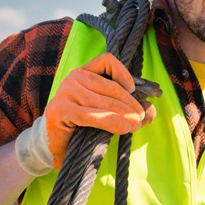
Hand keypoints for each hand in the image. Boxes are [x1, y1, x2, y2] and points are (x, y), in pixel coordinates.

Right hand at [43, 53, 155, 167]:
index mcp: (84, 72)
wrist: (53, 143)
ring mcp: (65, 92)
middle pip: (110, 86)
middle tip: (141, 118)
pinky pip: (91, 115)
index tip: (133, 91)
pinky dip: (110, 122)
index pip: (107, 61)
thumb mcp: (105, 111)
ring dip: (124, 115)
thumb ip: (128, 109)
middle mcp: (73, 77)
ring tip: (134, 126)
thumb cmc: (81, 125)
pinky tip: (123, 128)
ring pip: (103, 102)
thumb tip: (151, 112)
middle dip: (130, 104)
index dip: (124, 74)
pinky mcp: (60, 110)